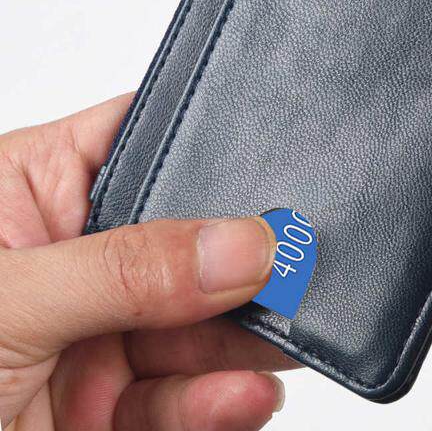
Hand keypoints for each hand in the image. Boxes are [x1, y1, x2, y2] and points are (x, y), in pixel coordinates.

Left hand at [0, 95, 293, 429]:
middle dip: (238, 260)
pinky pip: (183, 398)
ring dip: (239, 339)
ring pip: (198, 325)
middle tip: (289, 267)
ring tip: (273, 341)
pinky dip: (219, 400)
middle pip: (189, 241)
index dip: (206, 144)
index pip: (142, 142)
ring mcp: (97, 339)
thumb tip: (242, 242)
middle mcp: (75, 261)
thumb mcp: (6, 303)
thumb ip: (127, 268)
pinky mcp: (109, 411)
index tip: (272, 166)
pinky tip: (244, 392)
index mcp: (33, 194)